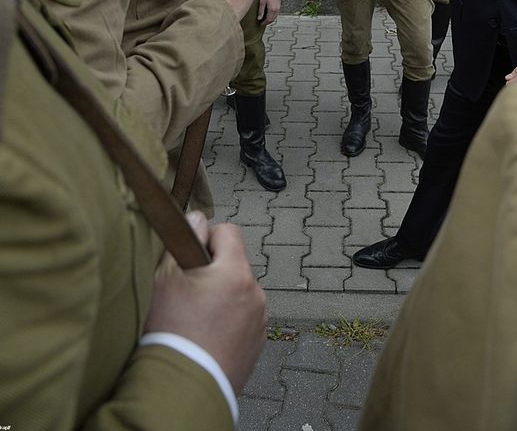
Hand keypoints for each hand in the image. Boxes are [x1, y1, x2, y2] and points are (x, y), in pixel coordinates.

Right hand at [144, 214, 265, 394]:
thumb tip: (196, 217)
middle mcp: (255, 293)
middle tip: (188, 291)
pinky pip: (244, 319)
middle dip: (213, 270)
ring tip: (195, 318)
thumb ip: (183, 239)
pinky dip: (228, 321)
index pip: (228, 231)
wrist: (181, 390)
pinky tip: (206, 336)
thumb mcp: (165, 278)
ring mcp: (259, 321)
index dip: (206, 236)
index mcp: (236, 272)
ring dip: (222, 296)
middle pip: (234, 264)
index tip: (189, 255)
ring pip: (239, 292)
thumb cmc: (170, 332)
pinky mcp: (257, 344)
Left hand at [257, 0, 280, 24]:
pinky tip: (269, 14)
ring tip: (265, 20)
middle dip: (267, 22)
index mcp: (272, 9)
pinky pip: (276, 13)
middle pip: (272, 19)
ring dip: (270, 19)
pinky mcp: (279, 5)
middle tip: (262, 23)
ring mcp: (279, 7)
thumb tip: (259, 18)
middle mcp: (277, 10)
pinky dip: (273, 16)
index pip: (268, 19)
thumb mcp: (262, 2)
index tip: (260, 24)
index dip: (264, 23)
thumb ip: (261, 11)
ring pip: (275, 17)